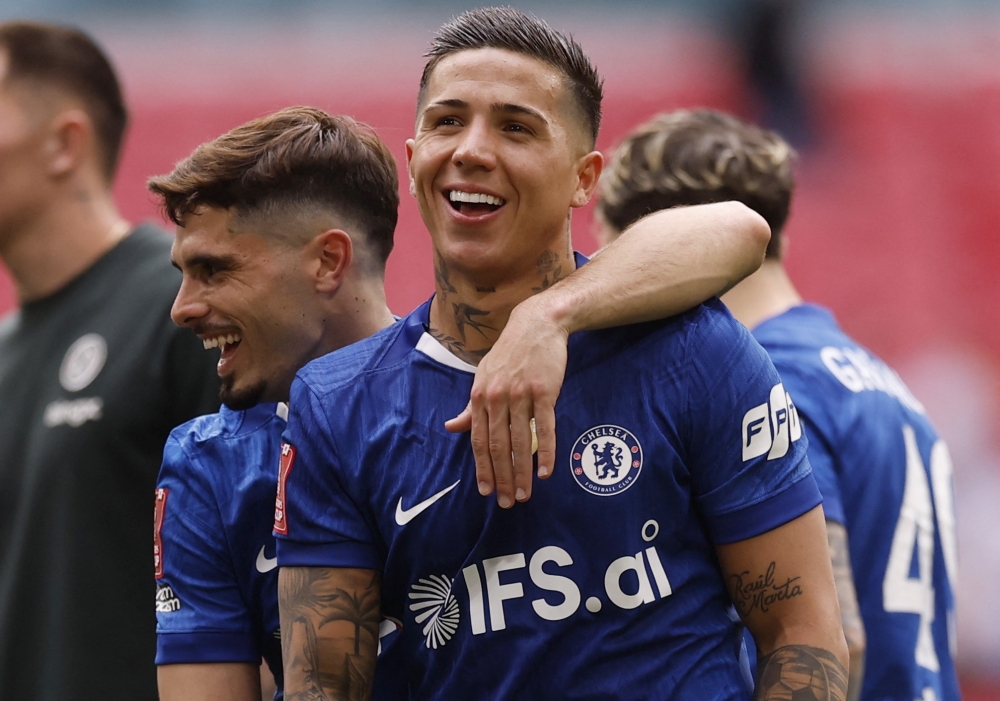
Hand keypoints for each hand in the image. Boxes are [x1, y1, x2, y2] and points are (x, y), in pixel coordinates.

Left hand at [445, 297, 569, 507]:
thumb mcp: (484, 376)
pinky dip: (546, 451)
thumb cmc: (510, 353)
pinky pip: (545, 427)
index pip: (478, 440)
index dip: (482, 468)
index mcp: (479, 396)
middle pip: (497, 446)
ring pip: (520, 441)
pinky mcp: (544, 391)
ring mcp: (520, 394)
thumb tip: (451, 427)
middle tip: (507, 502)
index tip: (487, 491)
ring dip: (522, 472)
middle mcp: (496, 397)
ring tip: (525, 494)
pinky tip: (546, 472)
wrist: (537, 324)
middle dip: (502, 477)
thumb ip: (470, 407)